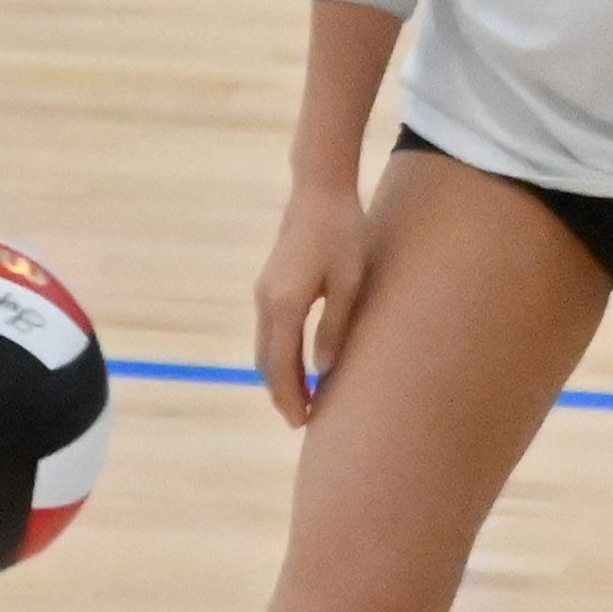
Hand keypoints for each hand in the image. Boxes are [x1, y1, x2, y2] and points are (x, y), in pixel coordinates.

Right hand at [254, 183, 372, 426]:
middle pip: (266, 362)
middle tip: (301, 420)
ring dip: (279, 377)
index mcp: (286, 305)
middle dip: (281, 394)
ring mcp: (263, 294)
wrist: (318, 190)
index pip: (281, 365)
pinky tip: (295, 364)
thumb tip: (324, 370)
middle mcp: (266, 303)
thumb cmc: (342, 231)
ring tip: (299, 397)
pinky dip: (278, 357)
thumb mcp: (349, 281)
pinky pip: (268, 333)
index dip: (290, 397)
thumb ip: (335, 327)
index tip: (302, 422)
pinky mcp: (269, 286)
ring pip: (263, 349)